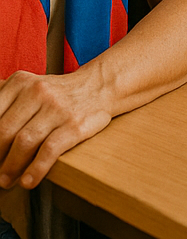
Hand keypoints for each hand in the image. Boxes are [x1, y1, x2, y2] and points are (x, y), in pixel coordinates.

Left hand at [0, 71, 111, 188]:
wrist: (99, 87)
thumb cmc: (56, 93)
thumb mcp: (27, 86)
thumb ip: (3, 99)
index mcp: (20, 82)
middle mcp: (38, 92)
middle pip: (5, 131)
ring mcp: (58, 108)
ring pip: (24, 142)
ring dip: (11, 167)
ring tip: (7, 180)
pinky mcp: (75, 124)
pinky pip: (50, 150)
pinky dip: (36, 169)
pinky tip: (29, 181)